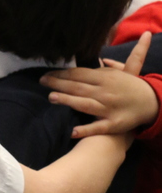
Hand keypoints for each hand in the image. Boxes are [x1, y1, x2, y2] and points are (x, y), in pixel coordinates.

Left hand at [40, 33, 158, 137]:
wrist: (152, 103)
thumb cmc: (131, 86)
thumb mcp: (119, 71)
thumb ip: (102, 67)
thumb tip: (89, 61)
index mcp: (105, 78)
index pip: (79, 74)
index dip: (62, 73)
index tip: (47, 73)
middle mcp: (105, 92)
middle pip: (78, 87)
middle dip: (58, 84)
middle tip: (41, 82)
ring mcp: (109, 109)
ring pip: (84, 104)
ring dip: (67, 101)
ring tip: (51, 98)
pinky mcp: (113, 124)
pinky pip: (97, 128)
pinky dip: (85, 130)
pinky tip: (72, 132)